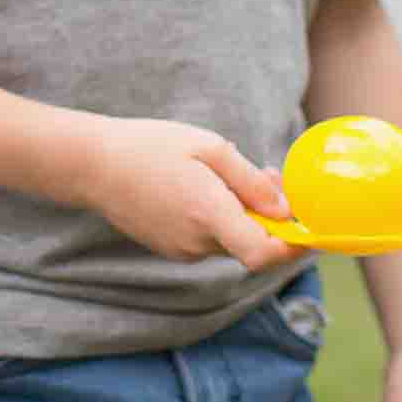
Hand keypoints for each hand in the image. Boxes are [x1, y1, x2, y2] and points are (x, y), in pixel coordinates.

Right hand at [67, 115, 305, 271]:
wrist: (91, 164)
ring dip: (241, 215)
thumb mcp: (208, 148)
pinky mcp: (169, 248)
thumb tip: (286, 210)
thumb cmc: (149, 147)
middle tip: (267, 175)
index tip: (310, 230)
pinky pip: (207, 239)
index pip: (264, 254)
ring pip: (230, 240)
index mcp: (208, 214)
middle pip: (252, 244)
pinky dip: (217, 219)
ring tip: (225, 174)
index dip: (294, 247)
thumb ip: (251, 182)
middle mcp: (196, 242)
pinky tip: (201, 188)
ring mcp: (180, 250)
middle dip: (268, 217)